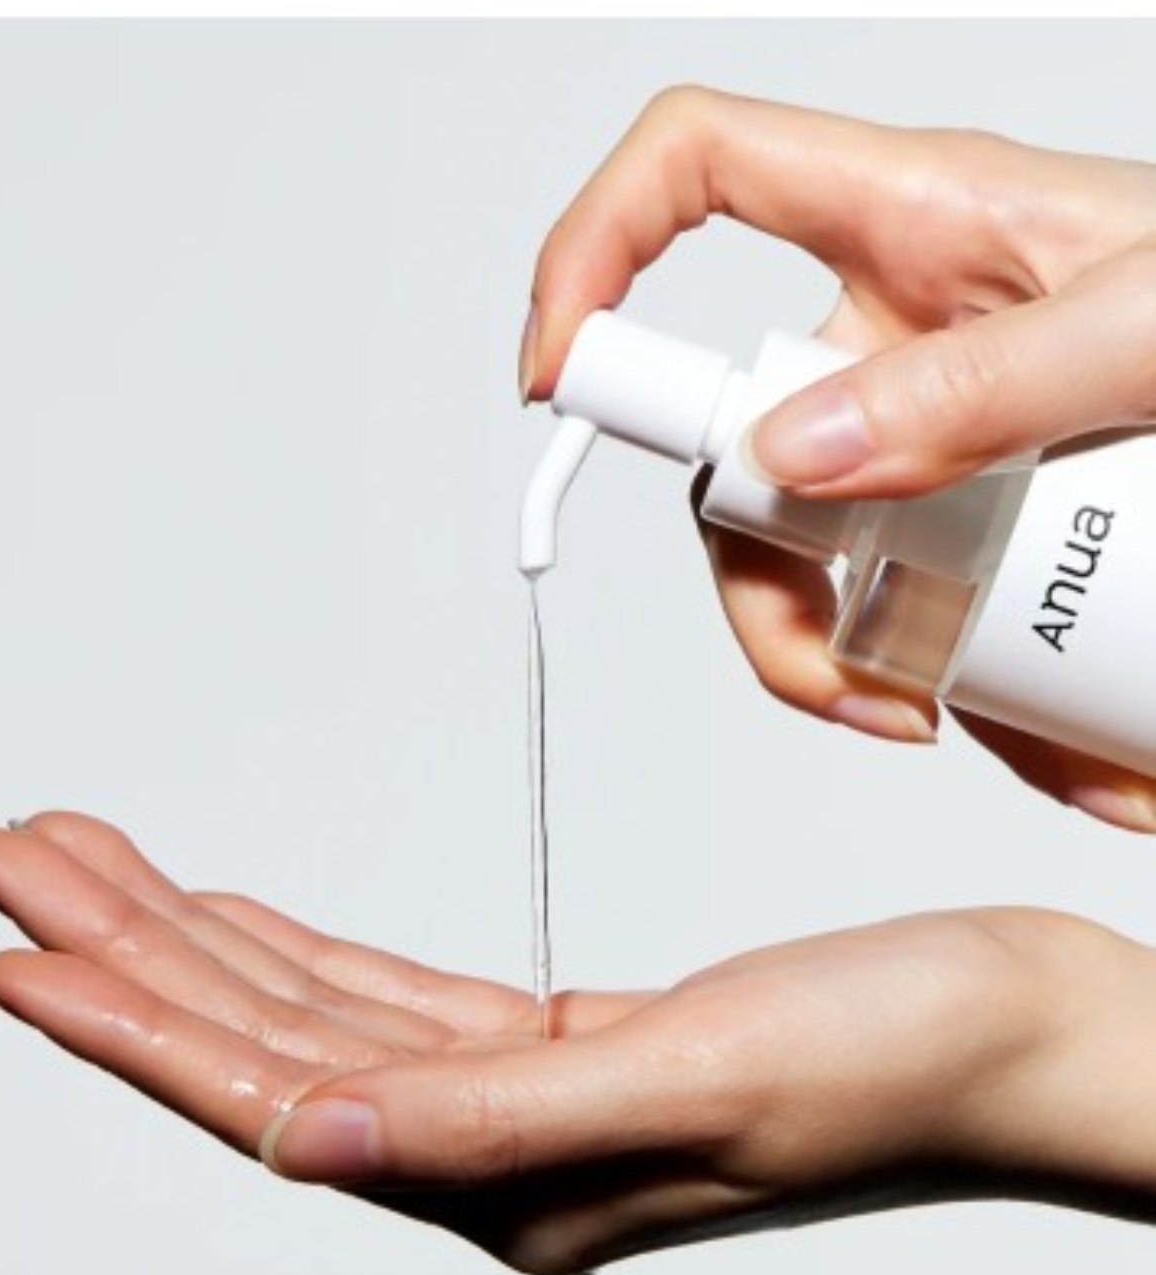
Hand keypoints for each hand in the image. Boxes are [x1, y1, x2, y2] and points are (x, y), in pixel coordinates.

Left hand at [0, 812, 1155, 1274]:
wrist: (1012, 1028)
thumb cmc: (904, 1059)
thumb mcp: (705, 1077)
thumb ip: (498, 1122)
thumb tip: (317, 1144)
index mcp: (512, 1181)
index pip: (268, 1091)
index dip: (124, 1021)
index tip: (10, 950)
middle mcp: (492, 1151)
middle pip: (259, 1038)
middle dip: (121, 949)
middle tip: (10, 860)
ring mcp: (519, 1095)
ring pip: (307, 1005)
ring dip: (191, 935)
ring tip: (87, 869)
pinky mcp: (558, 1041)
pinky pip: (384, 991)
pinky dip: (294, 944)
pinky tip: (233, 915)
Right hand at [521, 90, 1155, 830]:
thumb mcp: (1144, 328)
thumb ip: (976, 383)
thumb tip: (795, 453)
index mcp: (912, 218)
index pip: (692, 171)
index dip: (592, 250)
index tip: (557, 376)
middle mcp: (890, 325)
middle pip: (724, 442)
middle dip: (759, 578)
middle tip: (840, 668)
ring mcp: (916, 422)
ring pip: (794, 548)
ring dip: (843, 655)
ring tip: (948, 716)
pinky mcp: (957, 503)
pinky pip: (888, 595)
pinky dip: (928, 673)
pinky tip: (1017, 724)